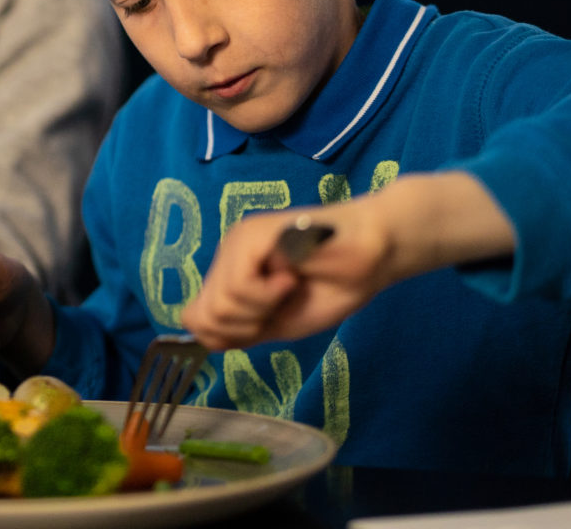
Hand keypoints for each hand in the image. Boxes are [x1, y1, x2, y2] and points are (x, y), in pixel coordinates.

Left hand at [180, 203, 394, 351]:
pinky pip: (239, 285)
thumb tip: (198, 336)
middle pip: (204, 317)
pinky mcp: (249, 234)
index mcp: (230, 277)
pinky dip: (269, 294)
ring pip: (220, 304)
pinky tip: (292, 277)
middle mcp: (226, 257)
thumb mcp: (277, 323)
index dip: (228, 336)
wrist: (373, 257)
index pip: (197, 319)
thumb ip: (238, 330)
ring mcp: (236, 243)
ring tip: (291, 285)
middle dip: (247, 326)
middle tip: (282, 304)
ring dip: (262, 308)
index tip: (266, 325)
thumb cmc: (331, 288)